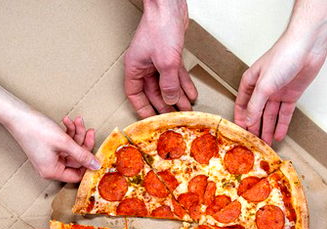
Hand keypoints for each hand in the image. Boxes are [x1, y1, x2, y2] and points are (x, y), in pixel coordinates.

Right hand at [4, 107, 98, 181]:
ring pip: (71, 148)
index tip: (97, 152)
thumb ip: (82, 155)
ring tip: (78, 121)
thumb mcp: (64, 143)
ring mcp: (49, 157)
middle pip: (76, 159)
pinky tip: (67, 121)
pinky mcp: (48, 147)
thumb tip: (96, 166)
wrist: (18, 115)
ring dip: (76, 134)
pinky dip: (68, 132)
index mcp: (52, 171)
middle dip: (82, 142)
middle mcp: (50, 167)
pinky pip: (64, 143)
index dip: (88, 164)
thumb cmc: (36, 129)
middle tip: (89, 131)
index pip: (77, 175)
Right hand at [124, 0, 196, 117]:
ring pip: (166, 84)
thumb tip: (170, 101)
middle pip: (153, 92)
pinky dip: (183, 84)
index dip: (142, 108)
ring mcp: (156, 60)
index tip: (151, 120)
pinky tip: (191, 94)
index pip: (135, 94)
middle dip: (165, 105)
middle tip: (175, 119)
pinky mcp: (169, 54)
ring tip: (186, 110)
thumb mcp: (166, 62)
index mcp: (135, 67)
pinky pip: (176, 75)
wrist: (170, 6)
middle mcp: (144, 65)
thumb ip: (168, 85)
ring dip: (177, 97)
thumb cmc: (160, 27)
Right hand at [234, 36, 326, 143]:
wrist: (308, 48)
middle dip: (255, 128)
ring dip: (268, 129)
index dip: (240, 119)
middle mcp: (263, 88)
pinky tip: (278, 135)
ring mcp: (277, 92)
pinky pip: (284, 114)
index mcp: (251, 82)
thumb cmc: (283, 56)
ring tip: (265, 145)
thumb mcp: (264, 84)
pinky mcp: (291, 95)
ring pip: (270, 115)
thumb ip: (255, 105)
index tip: (239, 134)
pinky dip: (282, 125)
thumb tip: (248, 120)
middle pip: (256, 112)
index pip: (242, 104)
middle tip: (253, 144)